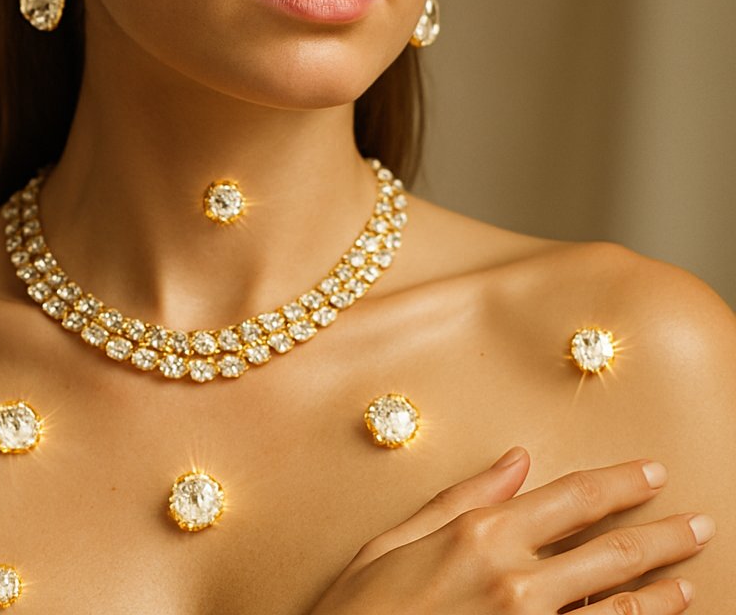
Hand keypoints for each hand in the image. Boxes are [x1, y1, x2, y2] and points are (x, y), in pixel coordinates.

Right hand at [308, 448, 710, 613]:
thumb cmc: (362, 607)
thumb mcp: (397, 538)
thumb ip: (463, 496)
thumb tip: (516, 461)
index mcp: (479, 533)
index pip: (572, 497)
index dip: (620, 482)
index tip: (654, 472)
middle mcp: (514, 579)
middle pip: (610, 551)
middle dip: (663, 535)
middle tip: (700, 523)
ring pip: (618, 608)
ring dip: (662, 592)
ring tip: (689, 578)